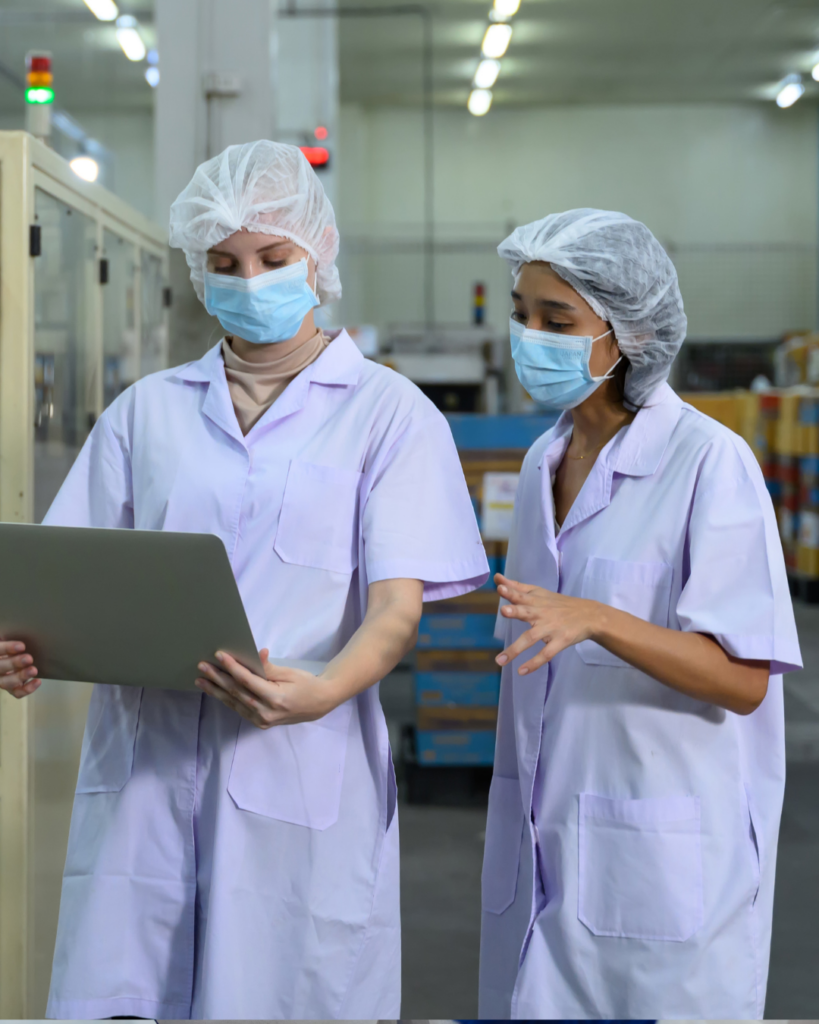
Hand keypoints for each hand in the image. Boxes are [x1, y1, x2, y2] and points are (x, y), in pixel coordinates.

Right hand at [0, 640, 40, 697]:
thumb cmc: (10, 642)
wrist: (12, 656)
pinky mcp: (11, 688)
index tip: (22, 646)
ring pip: (6, 682)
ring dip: (20, 676)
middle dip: (14, 663)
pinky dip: (27, 689)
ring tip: (33, 670)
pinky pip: (16, 692)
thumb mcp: (8, 636)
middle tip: (29, 658)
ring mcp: (1, 679)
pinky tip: (37, 681)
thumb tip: (22, 629)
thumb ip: (10, 635)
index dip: (7, 648)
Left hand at [195, 648, 340, 728]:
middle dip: (217, 679)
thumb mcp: (289, 672)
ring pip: (234, 704)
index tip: (219, 656)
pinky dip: (227, 699)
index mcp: (276, 698)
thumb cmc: (306, 684)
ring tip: (201, 680)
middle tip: (202, 667)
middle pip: (236, 693)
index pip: (247, 681)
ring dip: (217, 691)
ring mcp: (262, 720)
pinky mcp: (260, 723)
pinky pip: (240, 709)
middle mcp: (266, 713)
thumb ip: (268, 667)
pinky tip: (216, 691)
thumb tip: (255, 655)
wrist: (319, 704)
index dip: (232, 668)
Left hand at [494, 574, 601, 674]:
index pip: (521, 594)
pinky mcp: (560, 641)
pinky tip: (521, 671)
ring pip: (531, 638)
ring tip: (499, 660)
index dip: (510, 591)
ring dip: (515, 649)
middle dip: (515, 611)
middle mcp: (542, 613)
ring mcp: (551, 628)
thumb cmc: (558, 604)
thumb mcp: (539, 593)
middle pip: (526, 612)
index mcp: (536, 601)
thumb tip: (497, 577)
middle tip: (503, 610)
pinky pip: (545, 654)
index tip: (499, 586)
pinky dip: (533, 664)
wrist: (589, 615)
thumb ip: (517, 587)